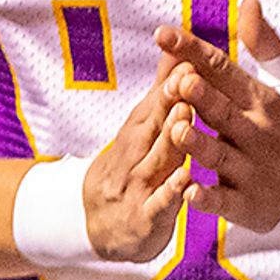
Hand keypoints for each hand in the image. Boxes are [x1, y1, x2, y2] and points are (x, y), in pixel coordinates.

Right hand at [78, 65, 199, 262]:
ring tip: (187, 114)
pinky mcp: (145, 221)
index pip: (153, 105)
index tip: (186, 58)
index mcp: (137, 135)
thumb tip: (176, 52)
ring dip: (171, 138)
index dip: (169, 84)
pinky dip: (171, 193)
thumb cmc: (127, 170)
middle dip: (169, 101)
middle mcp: (134, 157)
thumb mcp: (138, 132)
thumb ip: (160, 96)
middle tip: (187, 76)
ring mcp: (138, 188)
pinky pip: (159, 206)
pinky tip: (187, 181)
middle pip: (152, 127)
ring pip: (156, 161)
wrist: (91, 227)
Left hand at [151, 3, 279, 234]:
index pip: (224, 69)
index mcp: (262, 99)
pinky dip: (209, 200)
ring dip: (200, 144)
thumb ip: (264, 43)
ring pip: (221, 157)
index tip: (162, 34)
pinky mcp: (252, 205)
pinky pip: (227, 203)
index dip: (193, 51)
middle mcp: (259, 133)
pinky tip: (190, 193)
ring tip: (178, 130)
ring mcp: (255, 170)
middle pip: (225, 112)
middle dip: (203, 97)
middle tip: (179, 81)